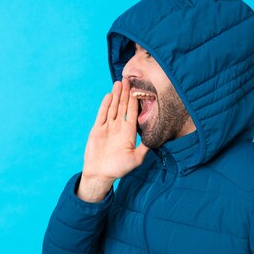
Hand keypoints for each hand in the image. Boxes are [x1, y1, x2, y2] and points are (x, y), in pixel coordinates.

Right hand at [77, 79, 148, 201]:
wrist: (100, 174)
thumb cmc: (118, 169)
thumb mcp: (136, 159)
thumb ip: (144, 147)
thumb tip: (156, 139)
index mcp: (129, 133)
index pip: (133, 112)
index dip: (135, 100)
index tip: (138, 89)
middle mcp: (119, 127)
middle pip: (123, 106)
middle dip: (126, 93)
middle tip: (128, 79)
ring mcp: (108, 127)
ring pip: (113, 108)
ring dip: (116, 95)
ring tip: (119, 82)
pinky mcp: (97, 129)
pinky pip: (102, 114)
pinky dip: (105, 105)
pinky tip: (109, 95)